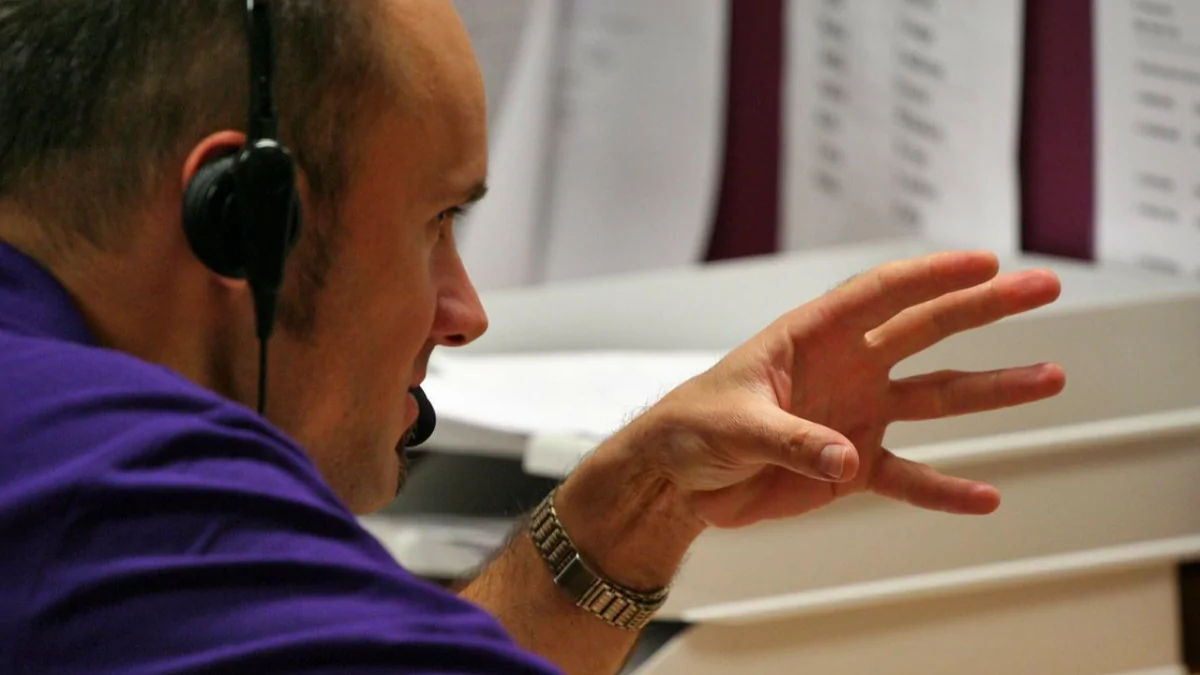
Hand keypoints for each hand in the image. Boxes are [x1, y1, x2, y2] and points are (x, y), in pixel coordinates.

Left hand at [635, 251, 1064, 527]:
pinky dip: (944, 488)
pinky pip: (909, 476)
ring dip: (990, 390)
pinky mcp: (851, 467)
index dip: (931, 275)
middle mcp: (845, 367)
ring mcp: (855, 415)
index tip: (985, 262)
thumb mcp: (733, 426)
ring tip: (1049, 379)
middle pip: (926, 330)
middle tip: (1043, 288)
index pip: (879, 295)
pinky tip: (986, 496)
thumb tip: (846, 457)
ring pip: (935, 396)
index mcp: (812, 337)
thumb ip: (791, 441)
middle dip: (984, 308)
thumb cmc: (693, 428)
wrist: (678, 479)